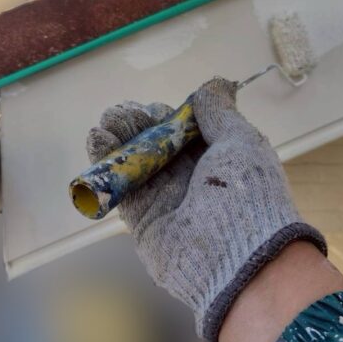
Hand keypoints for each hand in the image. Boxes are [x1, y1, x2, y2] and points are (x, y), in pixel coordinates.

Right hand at [86, 78, 325, 341]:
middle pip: (157, 146)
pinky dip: (106, 166)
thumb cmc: (245, 191)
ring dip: (118, 141)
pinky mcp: (144, 220)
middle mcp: (192, 180)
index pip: (185, 132)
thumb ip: (220, 113)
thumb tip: (215, 84)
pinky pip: (122, 189)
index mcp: (219, 160)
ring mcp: (167, 200)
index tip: (153, 107)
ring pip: (137, 165)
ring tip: (106, 122)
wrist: (238, 257)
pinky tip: (97, 141)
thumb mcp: (241, 141)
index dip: (167, 117)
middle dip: (137, 126)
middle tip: (119, 113)